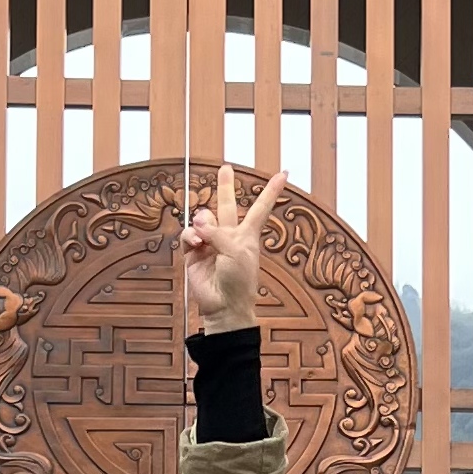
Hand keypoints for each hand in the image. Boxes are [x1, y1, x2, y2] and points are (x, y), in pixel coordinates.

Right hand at [183, 161, 285, 332]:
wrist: (223, 305)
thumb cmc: (239, 282)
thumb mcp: (237, 252)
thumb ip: (219, 233)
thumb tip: (199, 224)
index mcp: (248, 235)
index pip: (261, 207)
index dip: (272, 191)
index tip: (283, 174)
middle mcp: (229, 235)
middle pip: (227, 204)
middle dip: (225, 186)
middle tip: (225, 168)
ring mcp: (210, 242)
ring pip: (203, 218)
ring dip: (203, 222)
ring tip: (204, 235)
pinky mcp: (194, 252)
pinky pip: (189, 234)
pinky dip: (191, 236)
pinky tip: (196, 243)